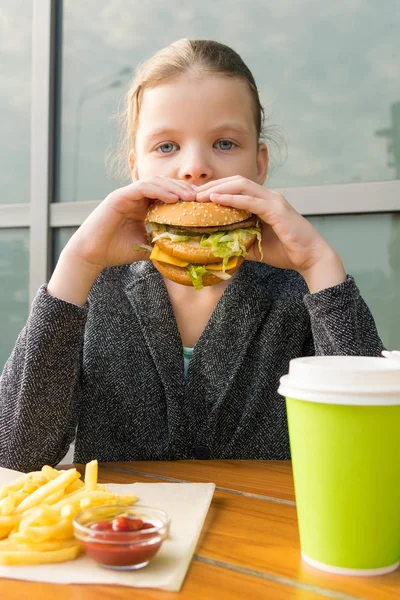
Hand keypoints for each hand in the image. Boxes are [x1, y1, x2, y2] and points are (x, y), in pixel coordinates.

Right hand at [62, 177, 195, 270]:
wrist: (91, 254)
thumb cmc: (116, 251)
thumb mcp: (146, 246)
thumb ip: (161, 242)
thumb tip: (185, 250)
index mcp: (143, 206)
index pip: (167, 194)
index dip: (185, 197)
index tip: (201, 205)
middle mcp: (136, 197)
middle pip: (164, 185)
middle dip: (184, 190)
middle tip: (201, 198)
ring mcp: (127, 195)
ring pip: (155, 183)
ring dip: (175, 188)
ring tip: (190, 197)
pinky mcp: (119, 196)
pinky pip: (142, 188)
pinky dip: (159, 191)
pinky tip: (173, 199)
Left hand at [196, 176, 345, 292]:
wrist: (310, 258)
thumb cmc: (286, 252)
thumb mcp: (255, 247)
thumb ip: (239, 242)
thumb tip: (217, 247)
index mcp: (262, 203)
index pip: (235, 189)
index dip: (215, 190)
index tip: (196, 198)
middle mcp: (268, 197)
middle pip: (235, 182)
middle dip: (212, 185)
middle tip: (192, 194)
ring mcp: (273, 201)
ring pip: (242, 186)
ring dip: (219, 189)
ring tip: (200, 195)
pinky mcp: (277, 209)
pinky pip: (251, 200)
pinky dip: (233, 198)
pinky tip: (217, 200)